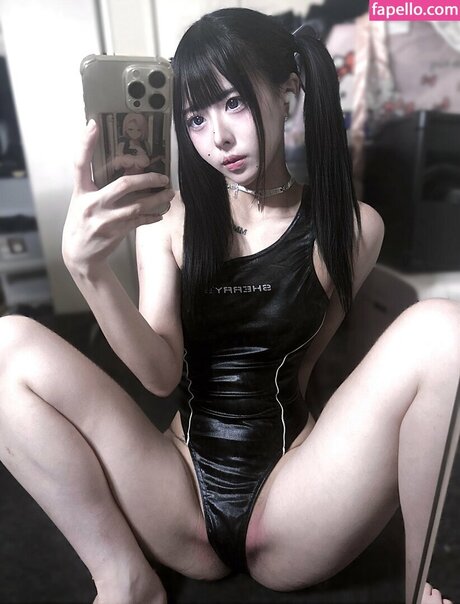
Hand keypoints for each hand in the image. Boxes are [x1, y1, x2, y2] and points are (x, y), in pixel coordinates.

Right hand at [62, 119, 173, 272]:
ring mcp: (104, 219)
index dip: (85, 143)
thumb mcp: (83, 200)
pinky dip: (152, 216)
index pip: (80, 163)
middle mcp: (91, 203)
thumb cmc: (83, 221)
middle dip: (148, 179)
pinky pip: (139, 221)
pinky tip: (160, 212)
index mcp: (80, 191)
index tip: (93, 124)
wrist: (79, 254)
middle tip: (163, 177)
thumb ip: (99, 185)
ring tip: (169, 194)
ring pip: (138, 205)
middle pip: (124, 184)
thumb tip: (129, 167)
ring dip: (158, 199)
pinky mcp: (115, 232)